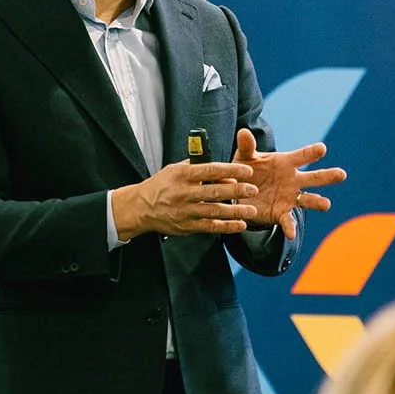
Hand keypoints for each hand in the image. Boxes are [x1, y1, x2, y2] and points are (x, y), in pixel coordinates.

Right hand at [114, 161, 257, 240]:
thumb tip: (222, 168)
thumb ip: (197, 167)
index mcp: (182, 175)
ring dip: (235, 211)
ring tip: (252, 210)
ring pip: (215, 211)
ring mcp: (185, 211)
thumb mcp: (175, 169)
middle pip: (215, 191)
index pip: (210, 170)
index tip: (247, 170)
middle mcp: (184, 193)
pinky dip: (227, 226)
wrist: (141, 208)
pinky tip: (240, 225)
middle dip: (236, 190)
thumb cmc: (161, 185)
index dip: (231, 170)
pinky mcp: (187, 226)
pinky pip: (210, 227)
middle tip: (253, 190)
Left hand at [229, 129, 346, 239]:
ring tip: (327, 204)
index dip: (312, 152)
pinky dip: (290, 228)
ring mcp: (289, 197)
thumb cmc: (246, 170)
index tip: (322, 148)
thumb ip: (246, 147)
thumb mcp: (244, 157)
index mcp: (286, 163)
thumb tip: (243, 132)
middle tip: (342, 174)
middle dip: (328, 176)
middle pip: (314, 177)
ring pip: (308, 199)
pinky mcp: (281, 213)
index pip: (302, 156)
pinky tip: (291, 234)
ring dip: (318, 202)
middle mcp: (293, 180)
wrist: (239, 194)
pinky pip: (288, 221)